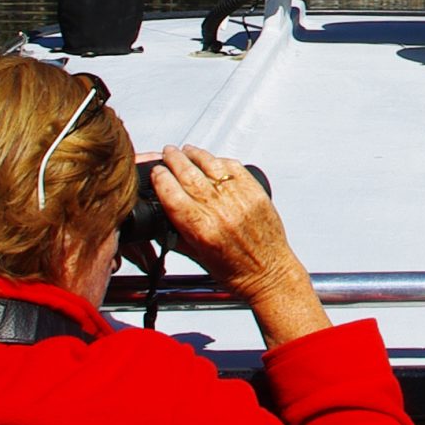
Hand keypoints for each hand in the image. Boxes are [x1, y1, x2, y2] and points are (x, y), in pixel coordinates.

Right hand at [151, 145, 328, 346]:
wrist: (268, 273)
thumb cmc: (235, 271)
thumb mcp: (197, 257)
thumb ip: (177, 234)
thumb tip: (162, 214)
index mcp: (201, 230)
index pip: (172, 194)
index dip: (160, 178)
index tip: (156, 172)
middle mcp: (220, 212)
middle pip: (189, 175)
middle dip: (174, 160)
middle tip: (167, 153)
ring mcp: (240, 199)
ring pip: (211, 166)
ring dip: (195, 155)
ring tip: (186, 150)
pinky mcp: (255, 193)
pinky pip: (234, 168)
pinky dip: (220, 161)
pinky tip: (212, 159)